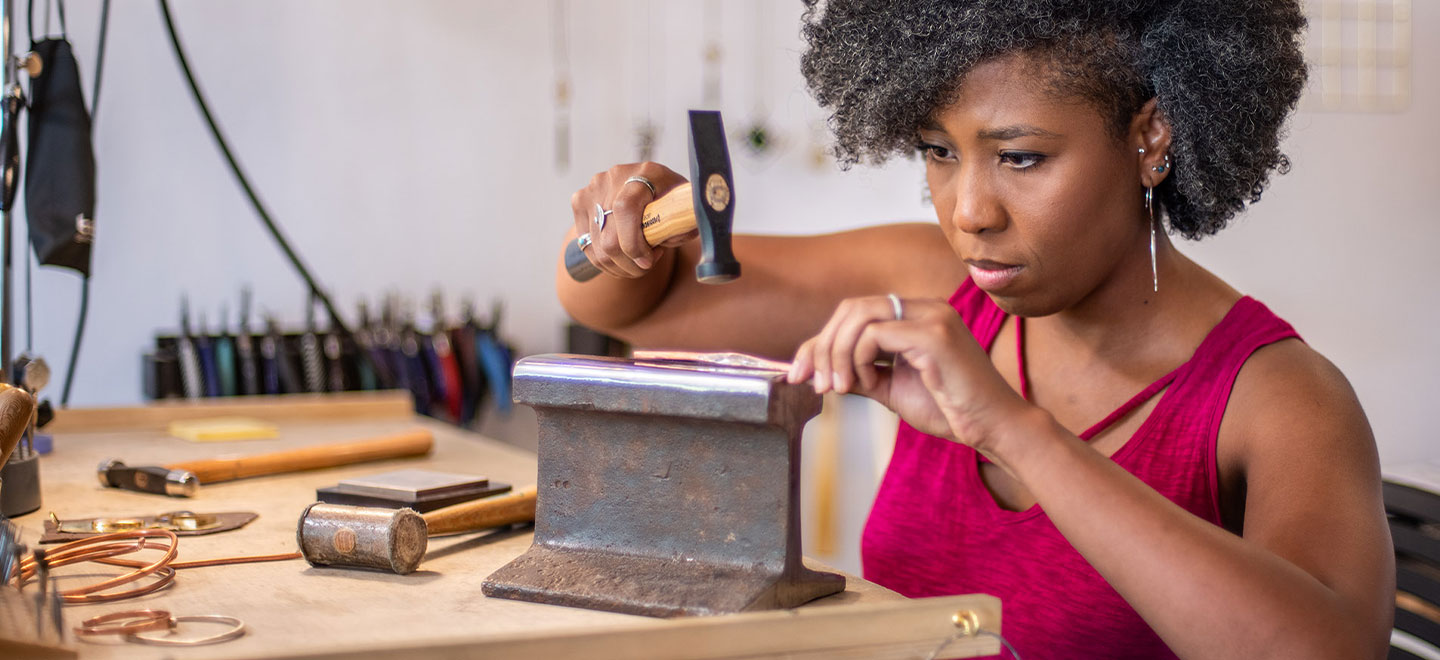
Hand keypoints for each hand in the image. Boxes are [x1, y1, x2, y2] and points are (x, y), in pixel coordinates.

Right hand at [570, 162, 692, 278]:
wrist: (653, 183)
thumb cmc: (672, 199)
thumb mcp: (685, 210)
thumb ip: (681, 225)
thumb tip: (671, 239)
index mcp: (645, 173)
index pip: (625, 209)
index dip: (634, 243)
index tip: (648, 261)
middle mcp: (614, 177)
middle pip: (609, 237)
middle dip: (630, 263)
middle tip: (647, 264)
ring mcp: (593, 189)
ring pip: (597, 248)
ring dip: (619, 266)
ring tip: (637, 261)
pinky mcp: (580, 202)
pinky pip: (587, 246)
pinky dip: (606, 262)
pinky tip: (623, 258)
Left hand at [786, 295, 1028, 453]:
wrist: (992, 427)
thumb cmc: (950, 409)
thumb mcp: (891, 389)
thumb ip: (858, 374)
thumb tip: (815, 373)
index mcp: (915, 315)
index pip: (854, 313)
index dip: (819, 341)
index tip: (798, 373)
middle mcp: (923, 306)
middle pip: (850, 308)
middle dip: (821, 346)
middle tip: (813, 383)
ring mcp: (931, 316)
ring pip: (858, 316)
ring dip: (836, 354)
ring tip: (838, 387)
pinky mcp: (934, 334)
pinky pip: (875, 335)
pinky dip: (859, 359)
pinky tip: (869, 382)